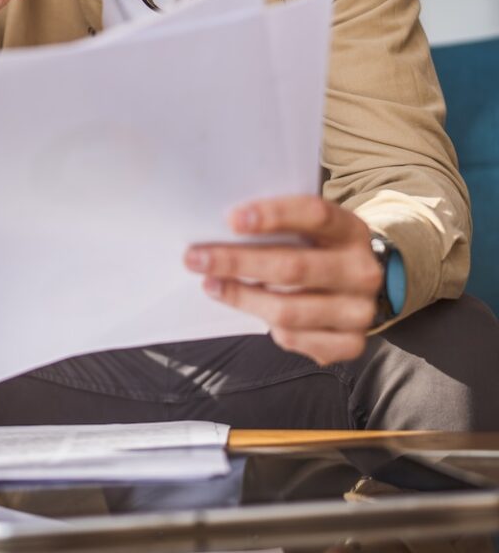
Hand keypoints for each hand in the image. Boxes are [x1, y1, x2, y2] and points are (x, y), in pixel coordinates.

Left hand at [184, 196, 382, 364]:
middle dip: (237, 262)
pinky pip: (295, 338)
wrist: (362, 286)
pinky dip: (267, 326)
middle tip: (195, 258)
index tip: (231, 219)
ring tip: (210, 285)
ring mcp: (358, 310)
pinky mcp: (351, 343)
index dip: (272, 214)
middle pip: (293, 267)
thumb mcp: (311, 229)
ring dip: (241, 298)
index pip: (314, 214)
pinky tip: (250, 310)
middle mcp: (361, 270)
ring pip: (288, 309)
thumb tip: (220, 228)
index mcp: (351, 230)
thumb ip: (279, 225)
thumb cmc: (319, 250)